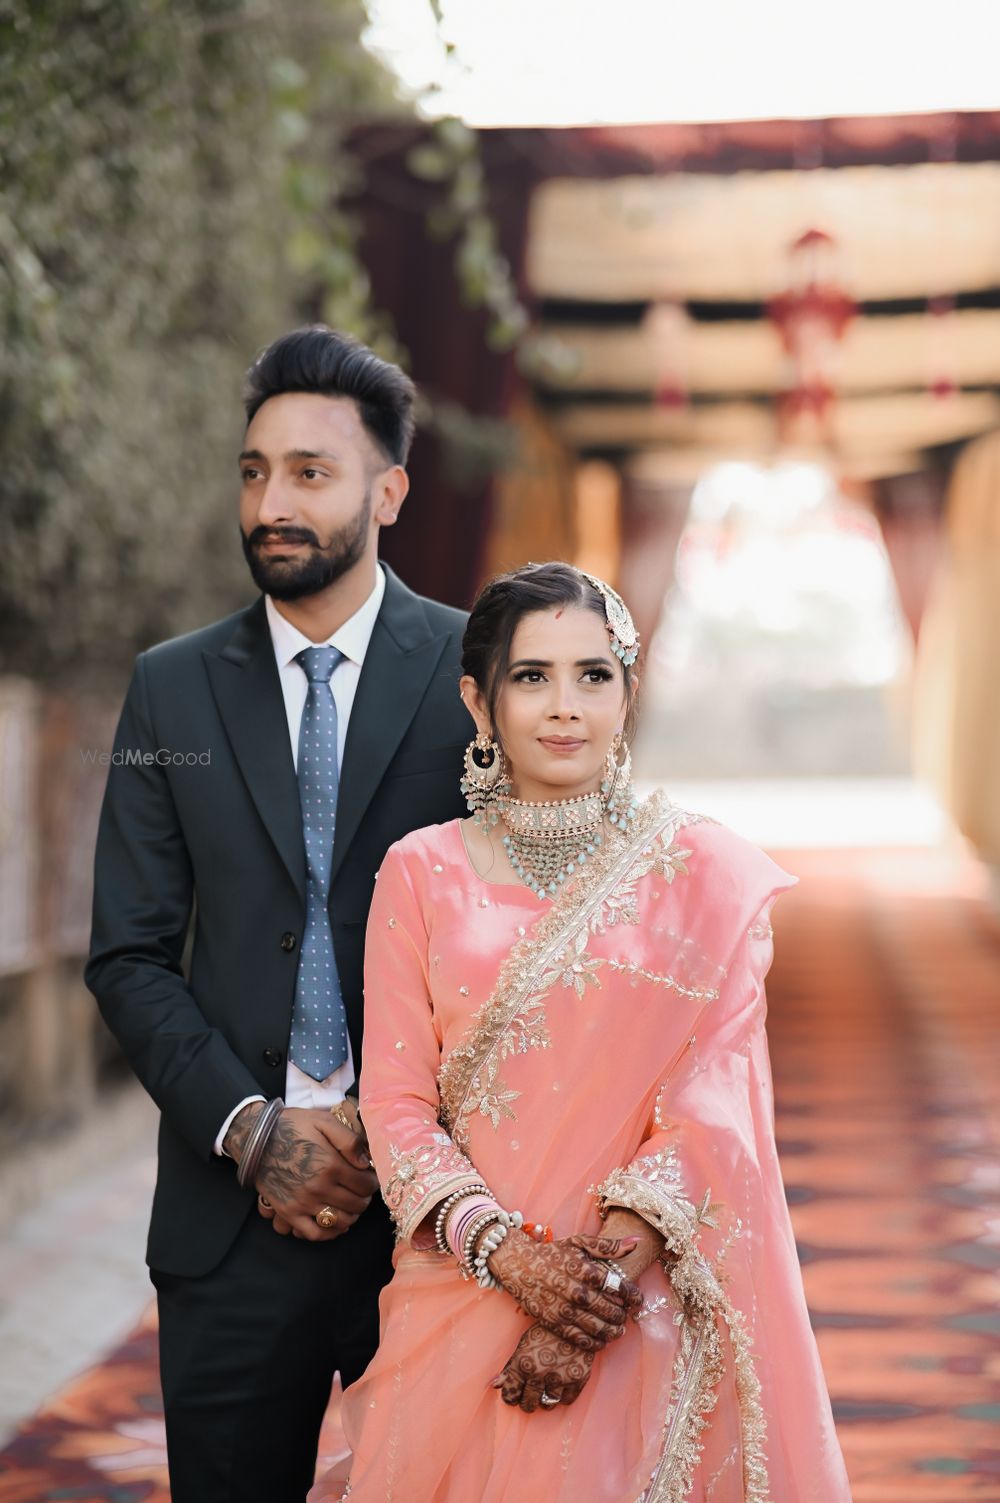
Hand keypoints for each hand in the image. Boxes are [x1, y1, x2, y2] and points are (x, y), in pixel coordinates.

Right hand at [227, 1103, 376, 1240]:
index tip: (370, 1178)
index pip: (365, 1185)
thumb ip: (349, 1140)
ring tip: (351, 1207)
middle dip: (364, 1199)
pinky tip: (334, 1224)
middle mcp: (319, 1187)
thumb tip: (365, 1163)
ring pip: (339, 1222)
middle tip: (363, 1192)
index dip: (373, 1182)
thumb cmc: (293, 1126)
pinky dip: (328, 1234)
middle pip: (355, 1204)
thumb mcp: (324, 1121)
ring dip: (351, 1216)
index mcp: (330, 1165)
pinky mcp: (288, 1212)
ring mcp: (303, 1203)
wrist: (257, 1138)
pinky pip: (313, 1233)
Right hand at [485, 1230, 641, 1349]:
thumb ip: (608, 1246)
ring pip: (598, 1328)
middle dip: (623, 1315)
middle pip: (611, 1310)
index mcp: (585, 1270)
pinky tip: (601, 1340)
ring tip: (618, 1330)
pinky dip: (595, 1343)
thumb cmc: (552, 1253)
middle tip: (626, 1315)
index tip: (637, 1299)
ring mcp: (565, 1309)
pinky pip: (580, 1339)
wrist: (518, 1264)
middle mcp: (576, 1291)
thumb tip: (637, 1243)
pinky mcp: (554, 1323)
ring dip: (613, 1332)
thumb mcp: (579, 1243)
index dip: (633, 1296)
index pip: (619, 1287)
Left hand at [493, 1322, 594, 1411]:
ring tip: (546, 1389)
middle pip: (528, 1405)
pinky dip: (562, 1397)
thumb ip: (510, 1368)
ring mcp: (559, 1378)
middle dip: (526, 1401)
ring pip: (547, 1405)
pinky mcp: (577, 1380)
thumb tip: (495, 1385)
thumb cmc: (545, 1331)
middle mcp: (539, 1374)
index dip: (511, 1397)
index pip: (510, 1396)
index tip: (515, 1393)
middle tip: (530, 1394)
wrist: (574, 1320)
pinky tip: (560, 1386)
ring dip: (545, 1400)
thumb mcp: (524, 1345)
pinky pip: (565, 1401)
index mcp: (522, 1364)